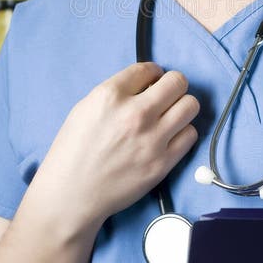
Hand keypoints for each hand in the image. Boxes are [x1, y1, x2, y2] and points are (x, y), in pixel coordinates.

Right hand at [37, 62, 199, 223]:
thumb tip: (145, 85)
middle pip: (177, 82)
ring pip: (191, 105)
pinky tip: (169, 137)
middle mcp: (135, 113)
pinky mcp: (163, 162)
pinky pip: (190, 134)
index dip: (152, 73)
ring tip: (170, 116)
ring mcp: (152, 139)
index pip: (148, 68)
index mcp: (110, 96)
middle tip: (166, 96)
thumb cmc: (73, 151)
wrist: (71, 194)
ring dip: (182, 107)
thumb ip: (116, 92)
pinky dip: (183, 133)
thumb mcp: (85, 108)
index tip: (152, 82)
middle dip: (173, 85)